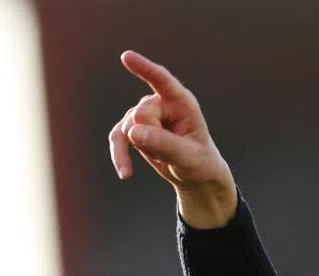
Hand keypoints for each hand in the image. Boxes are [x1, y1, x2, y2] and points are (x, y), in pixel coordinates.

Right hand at [108, 51, 236, 227]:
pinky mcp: (134, 128)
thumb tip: (133, 131)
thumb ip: (163, 144)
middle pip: (141, 114)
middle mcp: (162, 103)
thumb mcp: (188, 157)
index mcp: (182, 103)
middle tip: (173, 153)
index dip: (145, 69)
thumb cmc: (200, 162)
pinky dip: (119, 155)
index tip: (126, 57)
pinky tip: (125, 174)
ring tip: (154, 164)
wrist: (197, 175)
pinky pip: (118, 137)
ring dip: (136, 149)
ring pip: (127, 127)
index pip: (162, 81)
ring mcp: (146, 114)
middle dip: (150, 138)